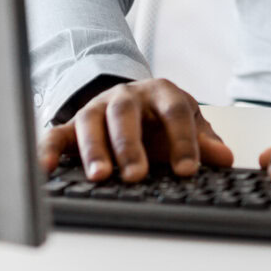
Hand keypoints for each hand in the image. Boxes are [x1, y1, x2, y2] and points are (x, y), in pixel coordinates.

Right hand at [37, 78, 233, 181]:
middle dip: (130, 145)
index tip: (188, 169)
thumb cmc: (161, 119)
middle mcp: (126, 96)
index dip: (182, 140)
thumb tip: (225, 158)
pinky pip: (56, 134)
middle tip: (136, 174)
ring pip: (90, 121)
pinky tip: (45, 168)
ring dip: (94, 150)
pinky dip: (48, 150)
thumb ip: (204, 142)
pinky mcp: (72, 125)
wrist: (132, 102)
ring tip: (100, 177)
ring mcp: (96, 108)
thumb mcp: (187, 125)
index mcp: (161, 93)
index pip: (174, 110)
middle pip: (125, 113)